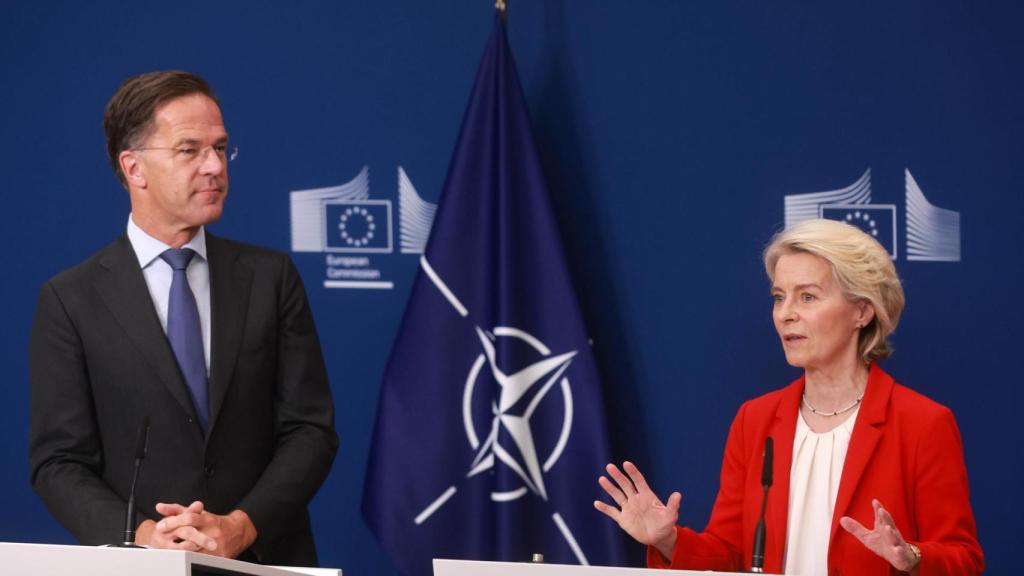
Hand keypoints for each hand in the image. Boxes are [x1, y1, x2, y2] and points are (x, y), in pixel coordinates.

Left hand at [138, 501, 256, 557]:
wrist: (238, 531)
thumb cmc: (213, 522)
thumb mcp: (197, 513)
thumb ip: (177, 510)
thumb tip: (159, 507)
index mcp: (207, 519)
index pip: (189, 518)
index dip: (173, 521)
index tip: (160, 526)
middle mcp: (213, 531)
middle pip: (190, 534)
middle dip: (174, 536)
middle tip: (160, 539)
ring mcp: (217, 545)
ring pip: (194, 549)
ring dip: (179, 550)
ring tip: (167, 550)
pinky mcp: (220, 556)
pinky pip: (202, 559)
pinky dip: (190, 559)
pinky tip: (181, 558)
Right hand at [594, 461, 680, 559]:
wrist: (659, 537)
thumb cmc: (666, 524)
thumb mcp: (671, 515)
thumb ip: (672, 505)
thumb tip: (678, 494)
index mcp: (647, 495)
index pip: (638, 481)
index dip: (633, 472)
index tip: (626, 464)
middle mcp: (636, 499)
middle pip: (625, 485)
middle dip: (618, 476)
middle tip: (609, 466)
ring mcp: (628, 508)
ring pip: (617, 495)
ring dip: (609, 488)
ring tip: (602, 479)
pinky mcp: (623, 519)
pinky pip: (612, 512)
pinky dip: (605, 508)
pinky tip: (596, 503)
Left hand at [839, 499, 919, 572]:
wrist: (901, 558)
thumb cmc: (884, 545)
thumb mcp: (868, 537)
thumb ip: (856, 528)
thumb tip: (842, 519)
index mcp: (883, 528)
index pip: (881, 517)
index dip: (878, 509)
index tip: (874, 501)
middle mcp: (891, 534)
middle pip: (888, 524)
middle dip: (885, 517)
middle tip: (881, 510)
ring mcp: (897, 544)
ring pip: (895, 538)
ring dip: (891, 533)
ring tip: (888, 528)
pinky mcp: (901, 555)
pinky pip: (901, 553)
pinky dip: (900, 551)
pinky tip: (898, 550)